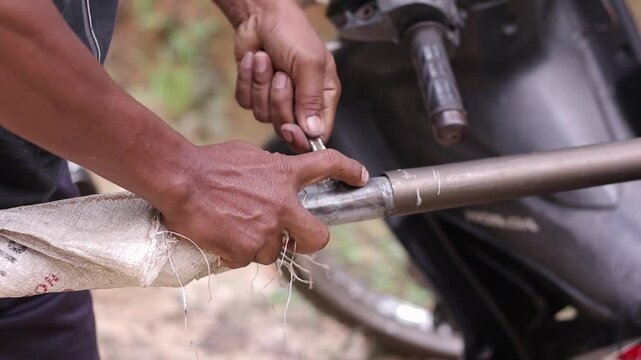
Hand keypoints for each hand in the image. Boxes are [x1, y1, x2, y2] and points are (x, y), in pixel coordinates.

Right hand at [157, 141, 368, 268]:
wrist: (180, 180)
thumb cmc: (209, 163)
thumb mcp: (248, 155)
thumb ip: (270, 168)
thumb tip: (275, 176)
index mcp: (284, 175)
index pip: (327, 165)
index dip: (349, 169)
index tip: (360, 176)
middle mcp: (282, 205)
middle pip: (318, 237)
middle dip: (310, 240)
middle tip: (296, 237)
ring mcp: (265, 231)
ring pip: (274, 252)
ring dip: (260, 244)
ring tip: (235, 227)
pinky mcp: (245, 250)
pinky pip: (246, 259)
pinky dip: (236, 252)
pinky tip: (221, 235)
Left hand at [230, 0, 339, 151]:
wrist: (261, 15)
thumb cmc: (292, 32)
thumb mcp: (309, 63)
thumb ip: (312, 99)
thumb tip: (314, 132)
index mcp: (323, 96)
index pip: (318, 133)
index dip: (303, 138)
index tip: (291, 129)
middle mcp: (301, 102)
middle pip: (287, 127)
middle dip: (279, 101)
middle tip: (281, 75)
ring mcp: (276, 99)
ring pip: (263, 115)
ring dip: (262, 85)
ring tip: (267, 60)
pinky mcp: (255, 93)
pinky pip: (246, 102)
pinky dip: (247, 81)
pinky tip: (255, 62)